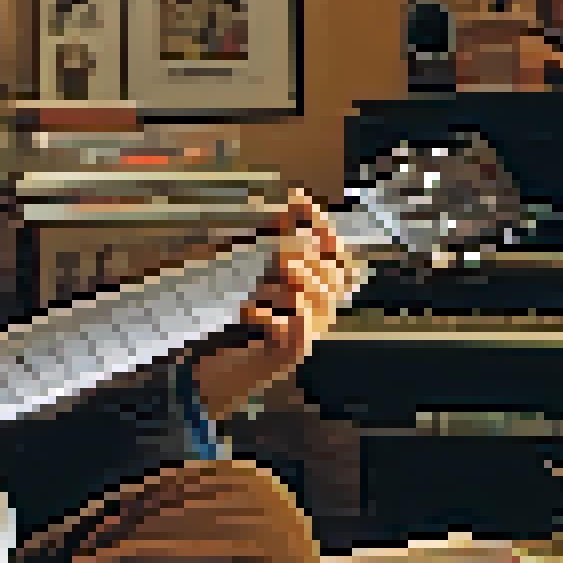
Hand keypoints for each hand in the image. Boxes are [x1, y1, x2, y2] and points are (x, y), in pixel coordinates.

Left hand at [192, 189, 364, 419]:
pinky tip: (249, 313)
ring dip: (276, 289)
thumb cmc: (250, 314)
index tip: (299, 203)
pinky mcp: (294, 351)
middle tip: (271, 267)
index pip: (335, 252)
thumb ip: (281, 235)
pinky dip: (266, 315)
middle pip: (324, 273)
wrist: (227, 364)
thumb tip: (296, 197)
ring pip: (308, 297)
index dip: (322, 229)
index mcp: (319, 286)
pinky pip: (291, 326)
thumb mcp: (263, 269)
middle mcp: (323, 308)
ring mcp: (311, 331)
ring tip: (255, 294)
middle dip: (295, 262)